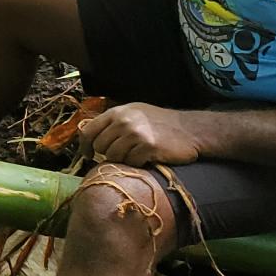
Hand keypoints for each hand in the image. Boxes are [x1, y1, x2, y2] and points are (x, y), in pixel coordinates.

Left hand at [77, 104, 205, 166]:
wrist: (191, 129)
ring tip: (136, 154)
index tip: (87, 155)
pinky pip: (131, 162)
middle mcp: (124, 121)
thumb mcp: (134, 113)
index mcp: (117, 112)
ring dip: (123, 159)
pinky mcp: (148, 147)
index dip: (84, 145)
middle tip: (122, 154)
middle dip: (107, 153)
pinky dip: (137, 163)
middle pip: (100, 146)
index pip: (88, 130)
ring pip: (114, 157)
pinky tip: (147, 157)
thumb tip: (88, 136)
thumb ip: (112, 122)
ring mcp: (136, 133)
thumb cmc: (160, 123)